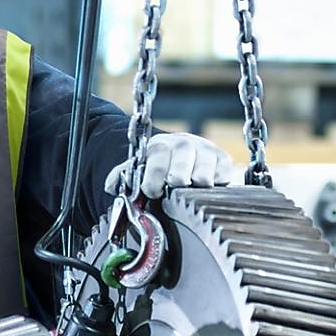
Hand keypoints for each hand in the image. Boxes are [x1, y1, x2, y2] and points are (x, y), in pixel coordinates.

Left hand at [103, 132, 232, 198]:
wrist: (179, 158)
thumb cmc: (155, 169)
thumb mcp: (136, 170)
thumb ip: (121, 178)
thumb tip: (111, 186)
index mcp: (159, 145)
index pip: (158, 155)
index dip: (154, 176)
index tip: (152, 192)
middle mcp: (184, 143)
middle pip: (184, 156)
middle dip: (177, 177)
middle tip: (173, 190)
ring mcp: (205, 150)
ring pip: (205, 166)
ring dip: (197, 182)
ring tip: (189, 192)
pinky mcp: (223, 159)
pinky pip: (224, 172)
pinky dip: (217, 182)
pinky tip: (205, 189)